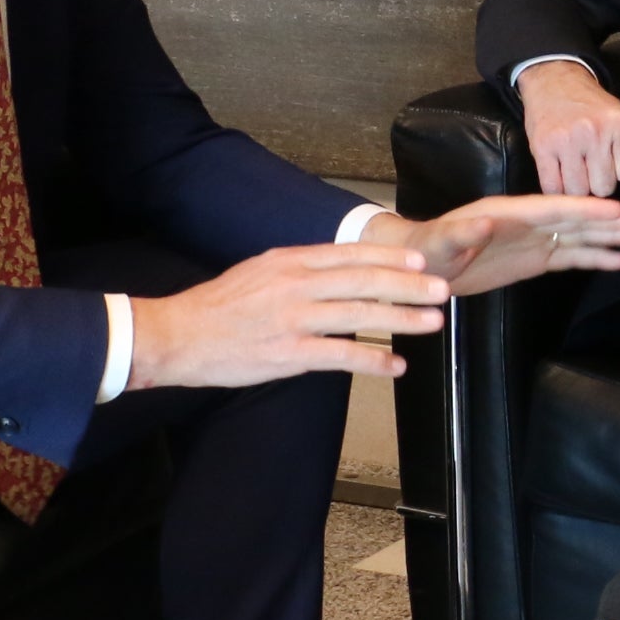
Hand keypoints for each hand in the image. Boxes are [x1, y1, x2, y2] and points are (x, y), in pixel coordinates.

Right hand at [128, 242, 455, 391]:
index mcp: (289, 261)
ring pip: (360, 314)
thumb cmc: (218, 307)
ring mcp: (293, 319)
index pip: (350, 254)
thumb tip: (335, 268)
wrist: (177, 335)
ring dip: (402, 318)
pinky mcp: (288, 353)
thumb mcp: (258, 271)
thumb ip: (298, 268)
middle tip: (443, 290)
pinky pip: (340, 355)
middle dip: (409, 285)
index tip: (421, 263)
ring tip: (433, 322)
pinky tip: (396, 365)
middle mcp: (295, 284)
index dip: (390, 258)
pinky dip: (373, 360)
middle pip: (364, 280)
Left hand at [361, 196, 619, 297]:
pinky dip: (596, 257)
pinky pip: (571, 257)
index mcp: (509, 212)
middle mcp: (528, 222)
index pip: (553, 208)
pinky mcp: (535, 260)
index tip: (615, 207)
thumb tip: (486, 221)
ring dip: (612, 236)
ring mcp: (534, 240)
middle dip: (611, 220)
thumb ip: (463, 232)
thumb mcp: (441, 241)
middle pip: (576, 219)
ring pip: (580, 236)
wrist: (422, 265)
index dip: (584, 208)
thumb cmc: (429, 250)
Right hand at [518, 61, 619, 197]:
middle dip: (598, 183)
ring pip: (578, 191)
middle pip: (603, 187)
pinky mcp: (542, 147)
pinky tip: (560, 176)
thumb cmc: (593, 107)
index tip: (610, 162)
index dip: (619, 172)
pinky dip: (557, 188)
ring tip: (576, 171)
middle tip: (591, 167)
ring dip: (577, 188)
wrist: (555, 81)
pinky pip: (553, 187)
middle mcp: (594, 131)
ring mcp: (566, 140)